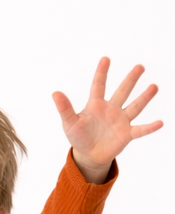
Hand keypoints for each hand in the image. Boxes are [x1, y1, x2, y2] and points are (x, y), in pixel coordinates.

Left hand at [52, 59, 161, 182]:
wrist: (89, 155)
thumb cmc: (78, 137)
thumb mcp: (69, 123)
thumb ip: (64, 108)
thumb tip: (55, 93)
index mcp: (96, 105)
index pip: (99, 85)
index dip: (101, 73)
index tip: (105, 58)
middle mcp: (111, 109)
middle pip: (122, 91)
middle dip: (131, 79)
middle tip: (140, 67)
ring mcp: (121, 120)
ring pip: (134, 106)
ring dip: (144, 98)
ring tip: (154, 87)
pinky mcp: (127, 134)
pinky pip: (140, 130)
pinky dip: (150, 127)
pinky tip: (160, 122)